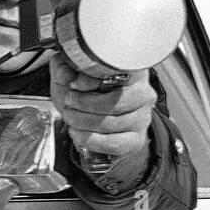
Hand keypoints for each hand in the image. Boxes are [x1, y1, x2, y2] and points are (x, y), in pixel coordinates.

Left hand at [49, 53, 155, 188]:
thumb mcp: (70, 74)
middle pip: (115, 100)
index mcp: (131, 70)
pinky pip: (114, 143)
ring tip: (70, 117)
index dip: (93, 79)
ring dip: (84, 121)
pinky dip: (91, 140)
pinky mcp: (136, 140)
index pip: (118, 72)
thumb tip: (67, 74)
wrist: (85, 119)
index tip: (74, 84)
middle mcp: (143, 92)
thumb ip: (66, 67)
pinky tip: (77, 134)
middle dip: (85, 103)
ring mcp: (142, 118)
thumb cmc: (81, 93)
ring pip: (112, 123)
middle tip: (69, 101)